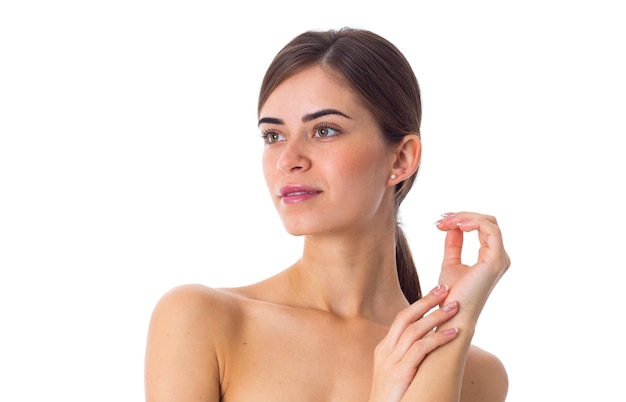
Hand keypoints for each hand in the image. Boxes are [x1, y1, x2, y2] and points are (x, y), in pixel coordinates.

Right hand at [369, 286, 458, 401]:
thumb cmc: (395, 399)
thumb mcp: (399, 374)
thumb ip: (410, 358)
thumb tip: (430, 346)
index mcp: (384, 349)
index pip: (401, 319)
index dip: (419, 305)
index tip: (437, 293)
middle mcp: (386, 351)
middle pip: (405, 317)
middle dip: (426, 301)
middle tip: (446, 288)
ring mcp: (391, 362)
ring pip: (414, 330)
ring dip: (436, 317)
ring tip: (455, 307)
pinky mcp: (399, 373)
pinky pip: (419, 350)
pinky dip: (437, 339)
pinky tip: (452, 334)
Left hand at [435, 211, 509, 321]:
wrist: (450, 314)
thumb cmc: (450, 294)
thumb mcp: (450, 262)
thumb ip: (454, 244)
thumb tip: (453, 226)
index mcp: (491, 257)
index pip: (482, 227)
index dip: (462, 219)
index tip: (440, 221)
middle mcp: (499, 257)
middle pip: (487, 221)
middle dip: (462, 216)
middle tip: (441, 220)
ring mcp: (500, 258)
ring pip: (489, 222)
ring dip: (464, 217)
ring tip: (444, 222)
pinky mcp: (496, 261)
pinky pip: (490, 230)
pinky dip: (472, 222)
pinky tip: (456, 225)